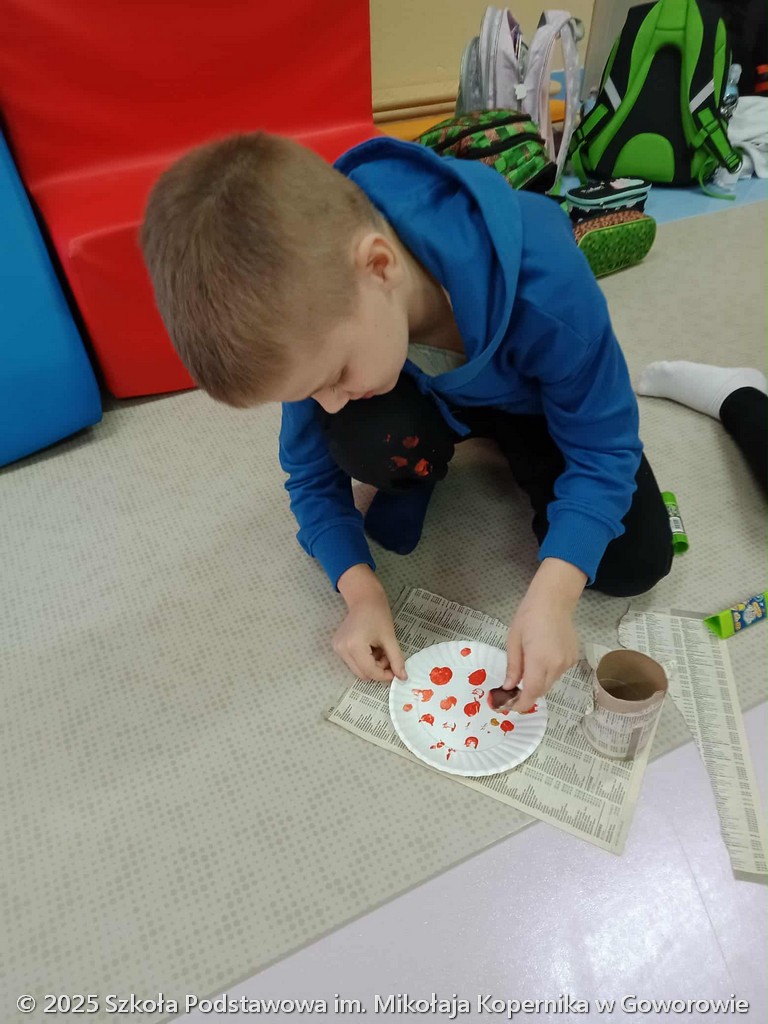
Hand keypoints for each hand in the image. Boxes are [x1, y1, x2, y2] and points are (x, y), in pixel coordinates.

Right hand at [334, 565, 406, 682]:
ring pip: (358, 669)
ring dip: (372, 665)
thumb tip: (403, 677)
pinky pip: (353, 662)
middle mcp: (342, 649)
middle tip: (387, 657)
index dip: (384, 675)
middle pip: (363, 673)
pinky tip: (371, 647)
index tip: (395, 671)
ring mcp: (338, 648)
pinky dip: (365, 660)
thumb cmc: (378, 614)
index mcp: (354, 646)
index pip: (370, 671)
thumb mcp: (390, 638)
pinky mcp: (337, 646)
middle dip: (378, 669)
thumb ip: (396, 659)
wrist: (364, 599)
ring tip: (380, 650)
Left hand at [500, 558, 585, 712]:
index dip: (522, 704)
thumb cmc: (528, 616)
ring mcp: (568, 662)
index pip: (532, 693)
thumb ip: (513, 667)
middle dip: (527, 694)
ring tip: (527, 668)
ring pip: (550, 682)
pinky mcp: (573, 658)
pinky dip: (547, 672)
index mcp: (539, 660)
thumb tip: (510, 688)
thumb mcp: (513, 641)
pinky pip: (558, 672)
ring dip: (537, 682)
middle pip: (541, 690)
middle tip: (513, 691)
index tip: (511, 707)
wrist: (553, 600)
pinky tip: (541, 657)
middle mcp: (557, 665)